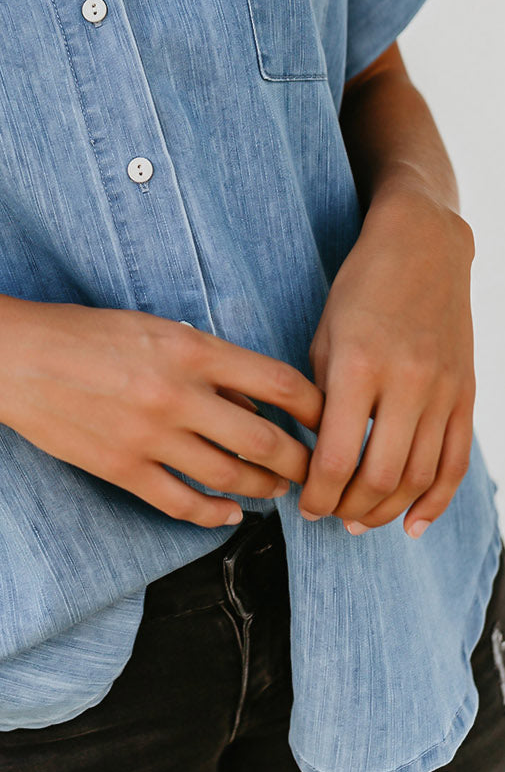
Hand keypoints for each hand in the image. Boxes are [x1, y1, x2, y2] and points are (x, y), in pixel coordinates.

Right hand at [0, 296, 322, 528]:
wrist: (11, 356)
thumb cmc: (84, 333)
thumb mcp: (154, 328)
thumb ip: (208, 363)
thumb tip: (256, 407)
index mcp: (190, 348)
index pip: (280, 383)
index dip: (316, 408)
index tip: (329, 420)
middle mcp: (177, 393)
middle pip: (267, 441)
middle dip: (300, 462)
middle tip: (314, 470)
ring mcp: (149, 436)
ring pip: (231, 477)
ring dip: (263, 489)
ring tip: (275, 491)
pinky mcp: (121, 468)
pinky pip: (182, 503)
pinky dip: (215, 514)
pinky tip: (228, 514)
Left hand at [298, 189, 475, 536]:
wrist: (423, 247)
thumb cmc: (360, 289)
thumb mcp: (324, 337)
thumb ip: (321, 398)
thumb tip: (316, 457)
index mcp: (358, 367)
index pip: (337, 457)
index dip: (318, 495)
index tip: (305, 505)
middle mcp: (406, 382)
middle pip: (381, 477)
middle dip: (350, 509)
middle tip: (330, 516)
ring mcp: (443, 391)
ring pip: (420, 478)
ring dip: (387, 510)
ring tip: (361, 521)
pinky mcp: (466, 394)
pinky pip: (456, 462)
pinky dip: (436, 501)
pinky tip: (413, 523)